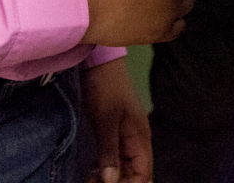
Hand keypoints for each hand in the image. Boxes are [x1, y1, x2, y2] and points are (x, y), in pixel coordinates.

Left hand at [83, 58, 151, 182]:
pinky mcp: (113, 131)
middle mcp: (136, 140)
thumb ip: (109, 152)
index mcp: (140, 138)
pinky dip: (105, 166)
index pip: (143, 174)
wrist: (98, 61)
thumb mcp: (106, 121)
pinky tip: (92, 170)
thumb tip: (111, 181)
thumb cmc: (106, 88)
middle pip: (133, 173)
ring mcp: (125, 135)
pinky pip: (114, 156)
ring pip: (122, 166)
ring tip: (91, 181)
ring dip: (110, 177)